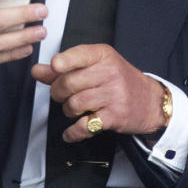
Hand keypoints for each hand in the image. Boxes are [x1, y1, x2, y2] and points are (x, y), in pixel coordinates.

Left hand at [30, 44, 164, 141]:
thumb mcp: (96, 67)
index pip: (80, 55)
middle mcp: (109, 73)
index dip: (64, 61)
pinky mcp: (115, 116)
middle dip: (58, 92)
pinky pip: (85, 126)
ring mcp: (113, 95)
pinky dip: (73, 132)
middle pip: (69, 83)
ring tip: (74, 109)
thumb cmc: (119, 81)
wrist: (150, 101)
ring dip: (68, 110)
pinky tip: (71, 132)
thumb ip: (64, 69)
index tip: (55, 66)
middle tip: (62, 95)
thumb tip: (37, 71)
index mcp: (103, 56)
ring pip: (74, 104)